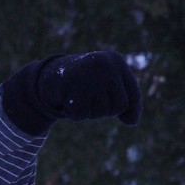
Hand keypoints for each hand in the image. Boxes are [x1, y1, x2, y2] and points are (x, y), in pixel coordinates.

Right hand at [2, 50, 141, 135]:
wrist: (50, 75)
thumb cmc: (87, 83)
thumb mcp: (111, 89)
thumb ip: (129, 106)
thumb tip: (132, 122)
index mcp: (116, 62)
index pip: (133, 97)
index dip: (123, 107)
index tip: (110, 102)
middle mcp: (104, 63)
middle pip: (118, 106)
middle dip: (105, 109)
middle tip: (90, 96)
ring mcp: (87, 73)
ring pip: (101, 112)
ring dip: (89, 111)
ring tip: (79, 95)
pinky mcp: (70, 83)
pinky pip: (81, 114)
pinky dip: (74, 113)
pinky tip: (68, 99)